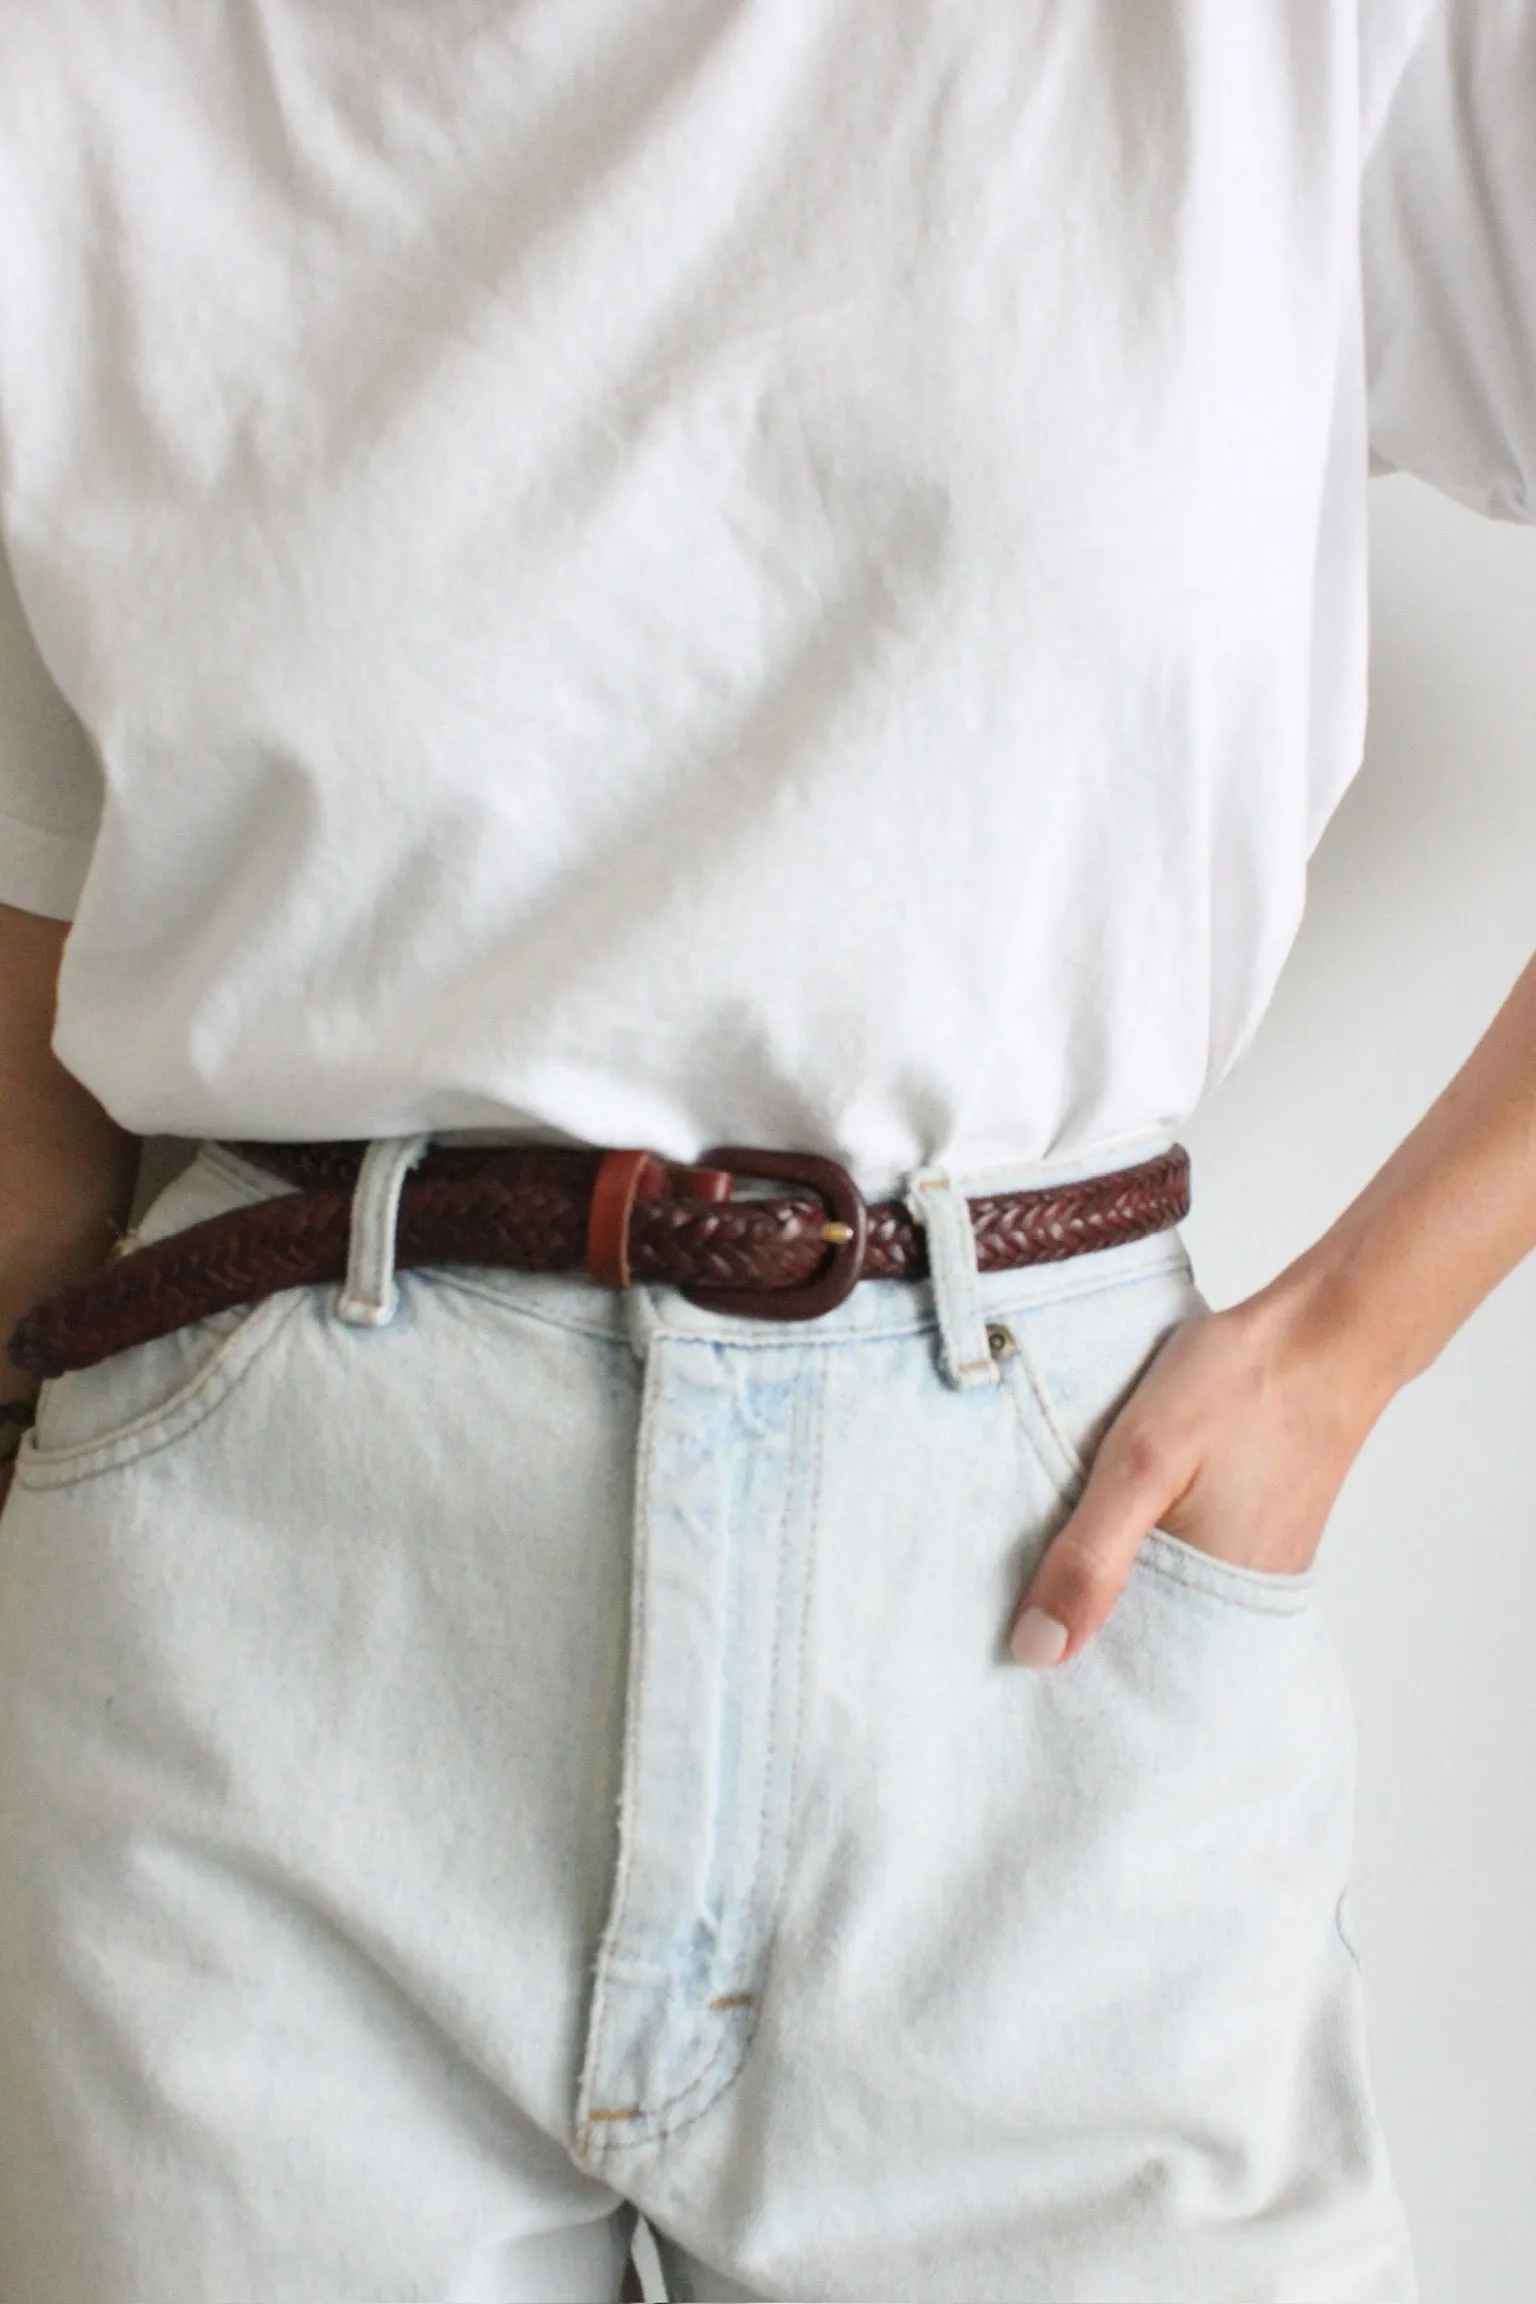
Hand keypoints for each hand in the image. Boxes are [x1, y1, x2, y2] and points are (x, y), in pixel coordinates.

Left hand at [1009, 1285, 1394, 1666]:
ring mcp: (1244, 1568)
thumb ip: (1091, 1558)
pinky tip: (1100, 1520)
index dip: (1058, 1665)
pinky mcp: (1246, 1535)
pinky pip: (1176, 1562)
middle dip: (1073, 1623)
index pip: (1120, 1676)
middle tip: (1004, 1600)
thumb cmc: (1241, 1389)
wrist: (1322, 1333)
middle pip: (1134, 1642)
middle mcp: (1235, 1604)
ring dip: (1104, 1580)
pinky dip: (1137, 1548)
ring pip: (1152, 1597)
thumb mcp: (1142, 1464)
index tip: (998, 1652)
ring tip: (1042, 1559)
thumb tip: (1037, 1651)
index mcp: (1212, 1608)